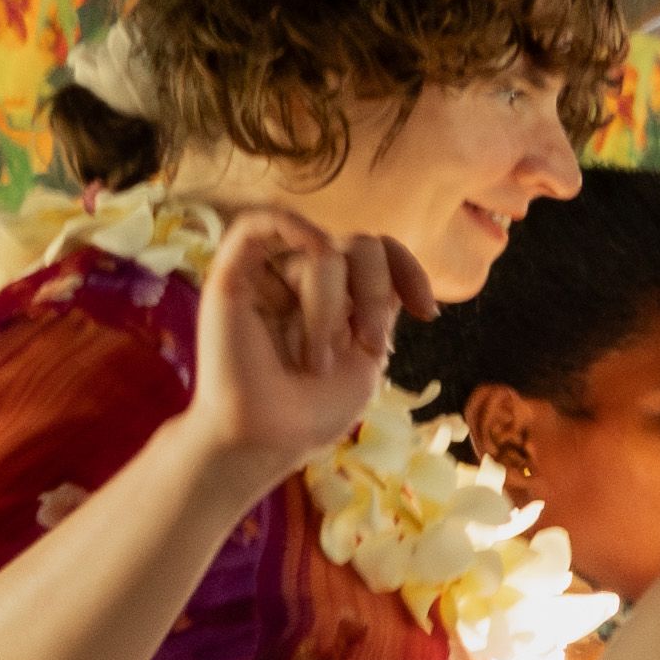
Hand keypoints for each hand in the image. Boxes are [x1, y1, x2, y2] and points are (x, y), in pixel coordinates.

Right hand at [177, 208, 407, 497]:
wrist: (268, 436)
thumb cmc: (314, 411)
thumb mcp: (366, 358)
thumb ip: (379, 309)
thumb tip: (394, 278)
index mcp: (339, 298)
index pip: (379, 254)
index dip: (409, 270)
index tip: (427, 313)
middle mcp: (305, 282)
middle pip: (358, 246)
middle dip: (376, 294)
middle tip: (370, 347)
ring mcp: (268, 276)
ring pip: (321, 247)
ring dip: (333, 302)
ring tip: (319, 357)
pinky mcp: (232, 274)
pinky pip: (259, 223)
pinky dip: (295, 233)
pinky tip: (310, 258)